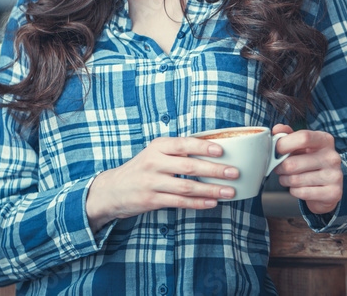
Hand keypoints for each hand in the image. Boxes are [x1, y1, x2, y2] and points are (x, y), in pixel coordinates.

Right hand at [85, 137, 237, 231]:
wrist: (112, 189)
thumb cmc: (142, 168)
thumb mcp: (155, 153)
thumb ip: (178, 151)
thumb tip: (213, 149)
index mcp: (157, 146)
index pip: (184, 144)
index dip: (203, 147)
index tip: (222, 151)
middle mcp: (154, 162)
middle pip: (189, 166)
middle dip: (215, 170)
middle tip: (234, 172)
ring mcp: (152, 182)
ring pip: (187, 187)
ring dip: (211, 190)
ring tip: (229, 191)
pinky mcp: (151, 200)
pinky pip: (179, 202)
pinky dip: (198, 203)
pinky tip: (212, 203)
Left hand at [271, 124, 343, 215]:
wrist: (328, 186)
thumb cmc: (311, 162)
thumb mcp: (302, 146)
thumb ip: (288, 135)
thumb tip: (277, 129)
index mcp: (325, 140)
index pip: (303, 137)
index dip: (284, 144)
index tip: (276, 150)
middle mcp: (332, 156)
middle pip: (293, 163)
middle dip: (280, 167)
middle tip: (280, 168)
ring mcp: (334, 175)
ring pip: (295, 180)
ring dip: (286, 180)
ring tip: (289, 178)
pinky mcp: (333, 192)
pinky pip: (302, 192)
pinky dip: (294, 191)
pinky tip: (299, 187)